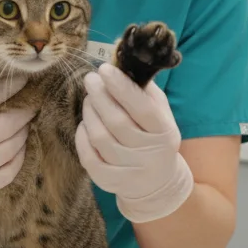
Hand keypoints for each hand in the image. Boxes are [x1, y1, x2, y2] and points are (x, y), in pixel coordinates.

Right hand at [0, 77, 32, 218]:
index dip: (9, 87)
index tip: (23, 80)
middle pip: (7, 123)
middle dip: (24, 110)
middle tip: (33, 102)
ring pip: (12, 147)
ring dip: (23, 132)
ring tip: (26, 123)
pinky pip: (10, 171)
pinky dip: (19, 157)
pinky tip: (19, 147)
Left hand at [75, 63, 193, 222]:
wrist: (157, 181)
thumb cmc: (154, 136)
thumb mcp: (160, 114)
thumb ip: (144, 91)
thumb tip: (121, 65)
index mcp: (164, 132)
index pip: (142, 109)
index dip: (121, 87)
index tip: (105, 69)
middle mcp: (149, 154)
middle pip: (117, 122)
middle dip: (100, 96)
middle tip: (91, 79)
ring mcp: (129, 171)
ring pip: (100, 138)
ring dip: (90, 113)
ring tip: (89, 100)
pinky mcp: (110, 182)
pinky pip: (88, 157)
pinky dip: (82, 137)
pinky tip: (86, 124)